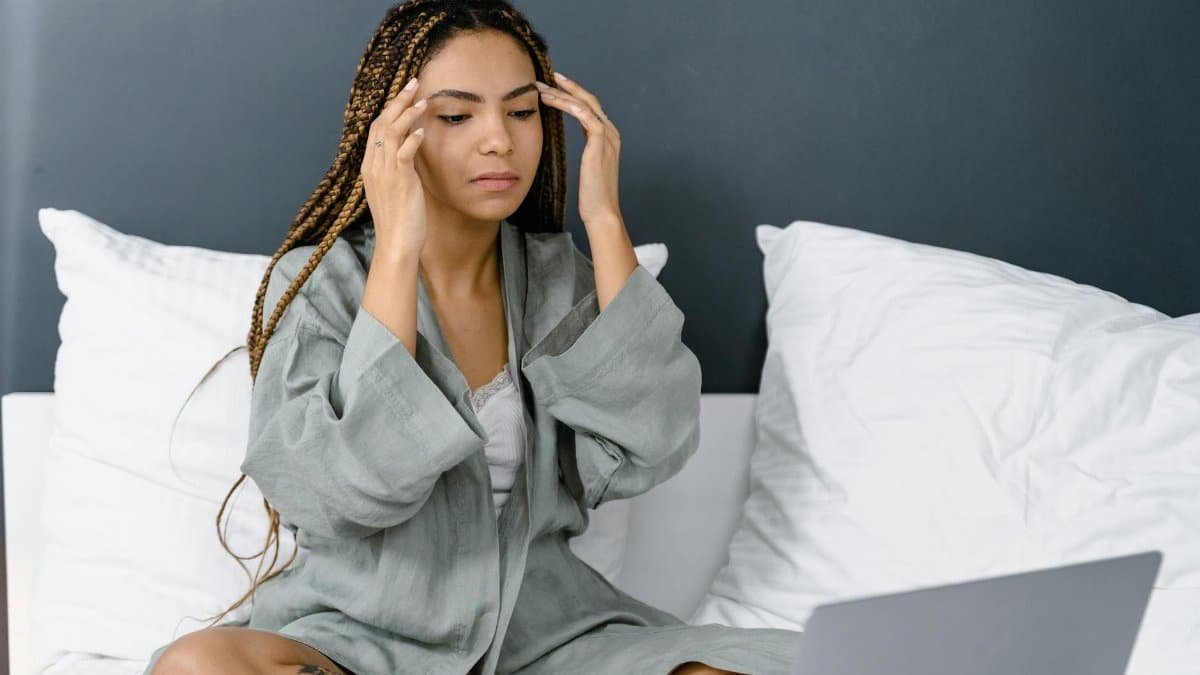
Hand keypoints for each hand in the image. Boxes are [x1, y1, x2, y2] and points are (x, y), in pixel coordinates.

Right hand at [361, 76, 428, 254]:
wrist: (396, 244)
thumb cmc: (400, 220)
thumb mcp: (396, 189)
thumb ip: (400, 167)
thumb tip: (411, 148)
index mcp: (370, 167)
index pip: (377, 128)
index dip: (391, 108)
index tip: (406, 94)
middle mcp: (373, 166)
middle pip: (382, 124)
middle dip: (398, 101)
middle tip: (414, 83)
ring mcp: (384, 173)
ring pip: (391, 133)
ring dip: (407, 114)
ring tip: (423, 100)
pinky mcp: (399, 181)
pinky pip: (403, 153)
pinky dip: (412, 139)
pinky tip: (423, 130)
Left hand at [535, 72, 622, 226]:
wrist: (602, 212)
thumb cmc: (592, 196)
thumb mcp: (588, 168)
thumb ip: (586, 151)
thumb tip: (571, 143)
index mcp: (607, 137)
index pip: (589, 107)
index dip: (571, 94)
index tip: (552, 86)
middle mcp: (610, 133)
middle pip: (588, 100)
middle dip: (566, 87)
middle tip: (544, 79)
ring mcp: (608, 137)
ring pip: (585, 104)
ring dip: (562, 94)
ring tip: (542, 89)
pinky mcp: (600, 143)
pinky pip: (586, 116)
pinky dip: (569, 105)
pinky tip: (553, 101)